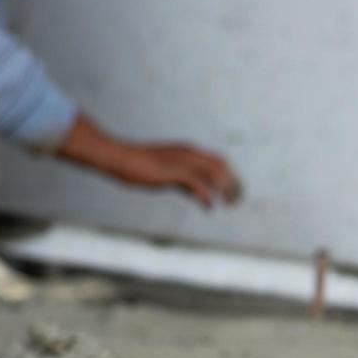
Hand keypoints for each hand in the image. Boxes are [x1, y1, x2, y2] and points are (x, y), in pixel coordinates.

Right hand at [56, 114, 240, 208]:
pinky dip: (205, 196)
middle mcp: (188, 153)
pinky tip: (208, 207)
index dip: (230, 176)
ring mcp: (181, 161)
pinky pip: (196, 184)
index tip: (236, 190)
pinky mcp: (172, 172)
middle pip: (221, 166)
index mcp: (188, 151)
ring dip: (224, 190)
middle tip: (238, 200)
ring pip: (212, 174)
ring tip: (229, 204)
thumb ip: (186, 184)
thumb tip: (201, 196)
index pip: (219, 161)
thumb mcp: (169, 175)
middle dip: (233, 183)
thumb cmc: (140, 166)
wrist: (120, 158)